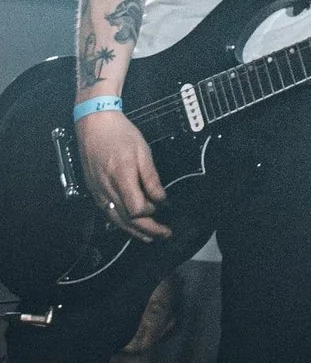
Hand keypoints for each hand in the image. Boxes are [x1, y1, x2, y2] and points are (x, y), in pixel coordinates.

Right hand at [77, 105, 169, 240]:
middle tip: (164, 234)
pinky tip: (130, 225)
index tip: (162, 206)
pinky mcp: (94, 191)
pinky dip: (121, 222)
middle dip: (148, 230)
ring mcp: (98, 192)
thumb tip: (161, 199)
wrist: (94, 124)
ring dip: (134, 231)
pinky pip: (108, 212)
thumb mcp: (142, 151)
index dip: (151, 212)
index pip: (136, 209)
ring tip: (149, 237)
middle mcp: (107, 189)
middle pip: (127, 219)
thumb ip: (151, 178)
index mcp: (121, 177)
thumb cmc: (119, 134)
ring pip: (116, 219)